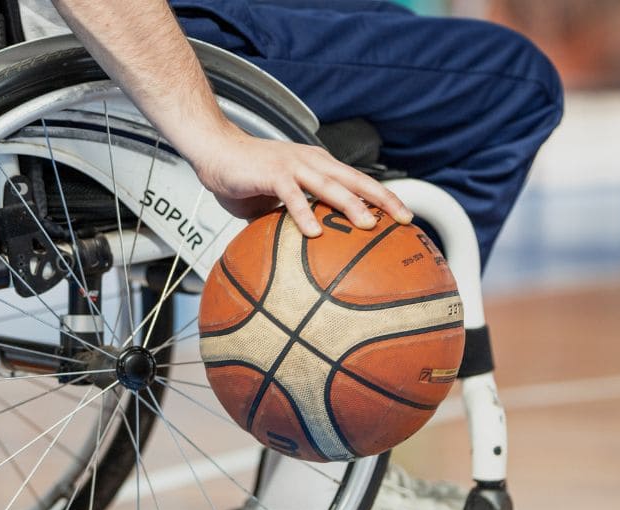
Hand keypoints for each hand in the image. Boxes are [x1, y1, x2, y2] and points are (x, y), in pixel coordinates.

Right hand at [185, 123, 412, 236]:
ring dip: (350, 205)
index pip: (358, 181)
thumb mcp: (280, 199)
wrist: (214, 149)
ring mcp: (292, 165)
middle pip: (355, 180)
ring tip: (368, 225)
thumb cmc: (247, 175)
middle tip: (404, 219)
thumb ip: (297, 217)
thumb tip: (308, 249)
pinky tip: (313, 232)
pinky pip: (291, 195)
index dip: (383, 197)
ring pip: (329, 185)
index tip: (405, 216)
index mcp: (318, 166)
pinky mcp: (271, 173)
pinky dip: (304, 213)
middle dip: (382, 199)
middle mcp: (311, 161)